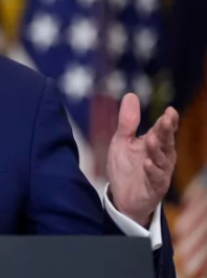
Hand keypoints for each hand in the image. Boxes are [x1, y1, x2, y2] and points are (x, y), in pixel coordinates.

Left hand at [107, 93, 178, 226]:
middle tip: (166, 119)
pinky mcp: (154, 188)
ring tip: (151, 139)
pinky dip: (152, 171)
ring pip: (162, 160)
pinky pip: (156, 179)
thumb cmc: (126, 167)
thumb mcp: (122, 141)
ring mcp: (159, 172)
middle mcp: (161, 157)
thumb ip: (127, 122)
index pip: (163, 130)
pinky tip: (148, 163)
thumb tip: (131, 95)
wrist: (121, 196)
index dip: (168, 121)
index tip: (170, 111)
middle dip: (166, 131)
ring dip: (157, 150)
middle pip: (166, 142)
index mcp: (154, 143)